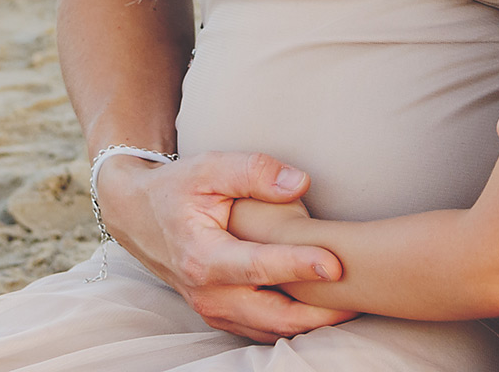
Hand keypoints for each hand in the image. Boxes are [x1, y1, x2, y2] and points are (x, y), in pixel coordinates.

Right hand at [97, 151, 352, 341]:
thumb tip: (300, 183)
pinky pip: (263, 331)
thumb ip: (253, 170)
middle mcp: (208, 294)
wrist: (136, 215)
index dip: (299, 265)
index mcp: (203, 257)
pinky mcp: (220, 315)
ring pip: (273, 331)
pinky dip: (294, 325)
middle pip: (274, 316)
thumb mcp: (207, 167)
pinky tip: (323, 309)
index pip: (259, 267)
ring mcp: (213, 310)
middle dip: (321, 312)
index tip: (336, 263)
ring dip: (312, 324)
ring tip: (353, 306)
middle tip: (362, 297)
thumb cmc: (176, 188)